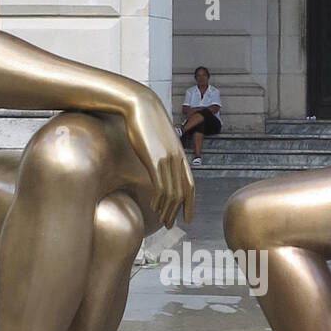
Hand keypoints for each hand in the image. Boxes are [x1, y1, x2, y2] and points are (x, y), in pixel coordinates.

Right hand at [125, 89, 194, 228]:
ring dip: (167, 210)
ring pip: (172, 193)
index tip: (188, 218)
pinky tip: (154, 207)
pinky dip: (159, 201)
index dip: (190, 204)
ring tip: (162, 221)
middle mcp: (177, 160)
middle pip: (182, 193)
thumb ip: (164, 153)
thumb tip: (160, 165)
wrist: (140, 106)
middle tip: (170, 225)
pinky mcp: (155, 160)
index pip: (190, 185)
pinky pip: (161, 187)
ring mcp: (167, 160)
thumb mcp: (159, 140)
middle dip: (177, 212)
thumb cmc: (147, 122)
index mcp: (181, 156)